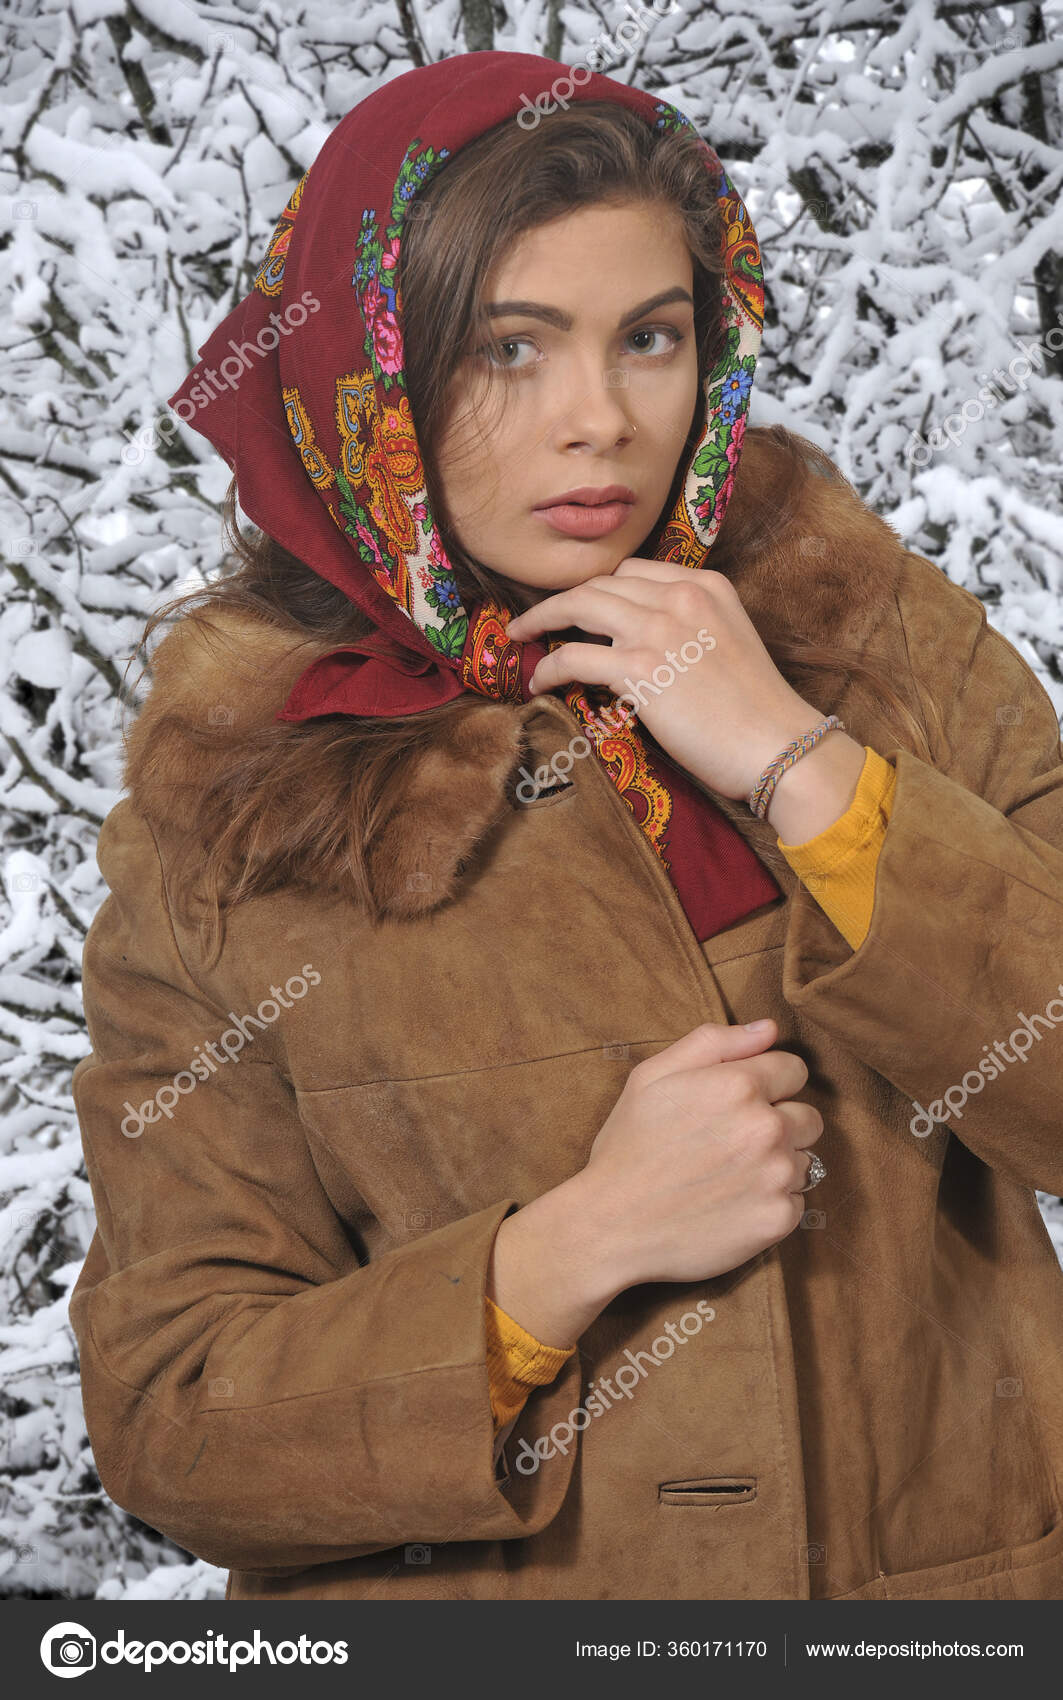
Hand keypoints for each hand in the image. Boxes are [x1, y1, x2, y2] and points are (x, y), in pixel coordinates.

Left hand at [505, 557, 826, 802]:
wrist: (779, 744)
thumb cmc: (758, 710)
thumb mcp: (728, 642)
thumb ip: (690, 628)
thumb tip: (644, 643)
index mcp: (706, 585)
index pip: (636, 572)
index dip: (601, 590)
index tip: (581, 608)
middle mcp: (680, 595)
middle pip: (601, 583)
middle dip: (562, 599)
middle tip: (536, 620)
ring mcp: (658, 629)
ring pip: (578, 606)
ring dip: (541, 620)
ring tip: (522, 638)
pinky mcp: (640, 669)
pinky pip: (573, 656)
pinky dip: (548, 666)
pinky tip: (538, 680)